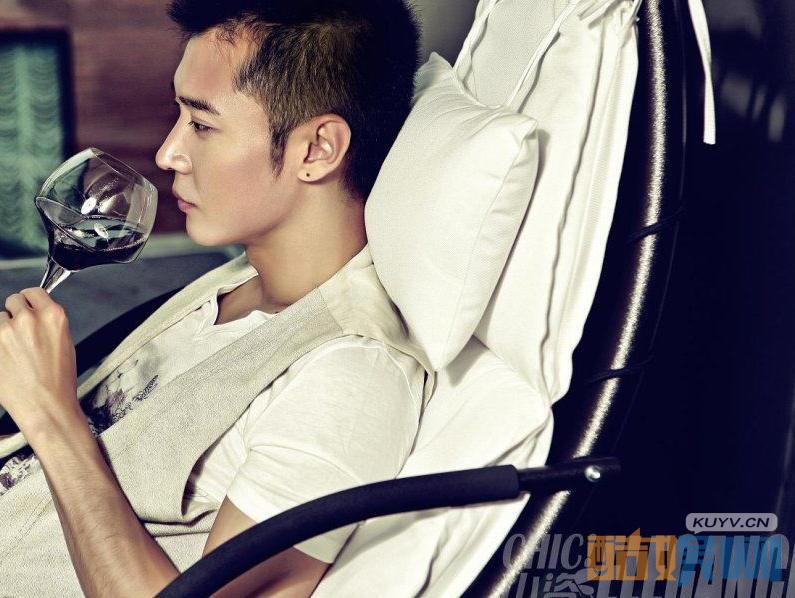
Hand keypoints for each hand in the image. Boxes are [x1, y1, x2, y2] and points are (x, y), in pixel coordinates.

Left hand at [0, 288, 78, 436]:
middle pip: (13, 301)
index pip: (34, 291)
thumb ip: (49, 323)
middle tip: (21, 332)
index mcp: (54, 316)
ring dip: (3, 330)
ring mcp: (7, 332)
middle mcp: (29, 319)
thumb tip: (34, 313)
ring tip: (15, 352)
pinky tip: (6, 359)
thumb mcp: (65, 343)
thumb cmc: (58, 380)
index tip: (29, 307)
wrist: (45, 406)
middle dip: (16, 313)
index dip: (31, 301)